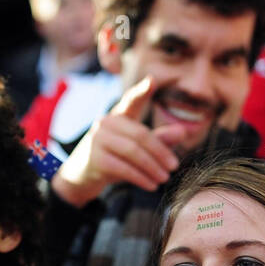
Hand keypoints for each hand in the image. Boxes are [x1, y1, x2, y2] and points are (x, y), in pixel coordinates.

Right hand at [52, 76, 188, 207]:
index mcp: (119, 115)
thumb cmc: (114, 158)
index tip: (153, 80)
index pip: (131, 100)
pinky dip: (141, 178)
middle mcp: (107, 122)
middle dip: (160, 152)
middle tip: (174, 166)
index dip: (142, 91)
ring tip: (165, 178)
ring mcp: (98, 139)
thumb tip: (183, 131)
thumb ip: (159, 139)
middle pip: (140, 135)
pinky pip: (123, 168)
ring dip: (152, 167)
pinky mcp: (95, 158)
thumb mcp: (137, 148)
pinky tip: (152, 185)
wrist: (82, 177)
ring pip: (133, 152)